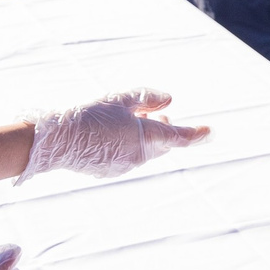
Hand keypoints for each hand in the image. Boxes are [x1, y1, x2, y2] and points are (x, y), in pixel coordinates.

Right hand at [24, 89, 208, 179]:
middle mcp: (139, 155)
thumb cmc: (89, 114)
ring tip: (129, 121)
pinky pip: (128, 158)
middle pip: (163, 145)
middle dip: (165, 131)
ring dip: (144, 138)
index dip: (197, 134)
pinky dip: (127, 146)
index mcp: (145, 136)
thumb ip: (147, 98)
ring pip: (145, 152)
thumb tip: (169, 99)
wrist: (58, 141)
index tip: (210, 132)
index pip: (179, 137)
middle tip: (159, 116)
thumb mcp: (119, 99)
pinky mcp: (111, 171)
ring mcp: (126, 166)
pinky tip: (110, 134)